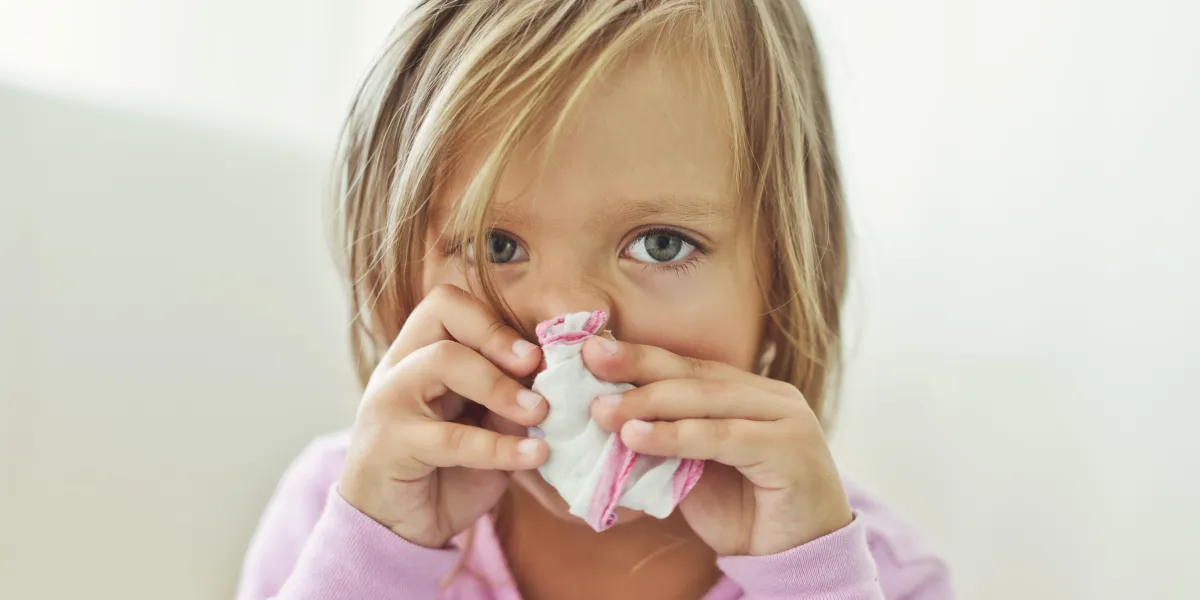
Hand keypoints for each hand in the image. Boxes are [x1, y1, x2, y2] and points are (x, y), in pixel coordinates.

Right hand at [339, 284, 548, 548]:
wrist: (397, 529)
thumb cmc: (446, 472)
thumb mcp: (484, 426)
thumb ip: (507, 399)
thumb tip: (556, 377)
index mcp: (419, 354)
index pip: (446, 304)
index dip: (491, 321)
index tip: (534, 354)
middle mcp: (398, 368)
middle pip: (442, 321)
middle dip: (498, 341)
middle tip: (539, 369)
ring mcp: (388, 402)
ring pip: (442, 363)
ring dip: (500, 384)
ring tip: (540, 411)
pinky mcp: (390, 445)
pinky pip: (450, 437)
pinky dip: (500, 446)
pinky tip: (536, 454)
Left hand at [582, 338, 852, 556]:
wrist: (800, 559)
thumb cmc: (746, 514)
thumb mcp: (695, 472)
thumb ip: (665, 442)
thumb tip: (606, 420)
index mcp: (751, 393)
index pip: (689, 367)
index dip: (640, 356)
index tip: (591, 348)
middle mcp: (772, 397)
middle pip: (695, 374)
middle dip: (638, 365)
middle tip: (588, 360)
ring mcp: (787, 419)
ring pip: (706, 400)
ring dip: (648, 403)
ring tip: (602, 410)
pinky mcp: (791, 449)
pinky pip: (722, 437)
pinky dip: (676, 435)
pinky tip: (637, 437)